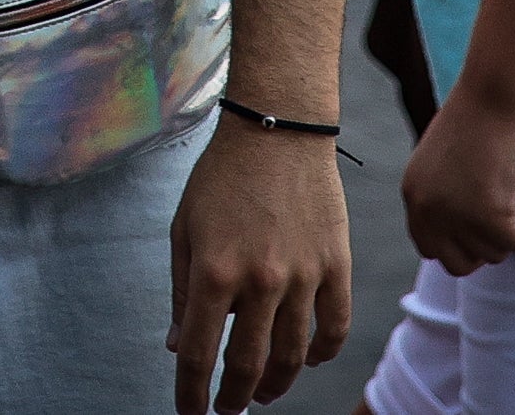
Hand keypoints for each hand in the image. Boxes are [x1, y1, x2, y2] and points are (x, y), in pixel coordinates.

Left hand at [170, 117, 352, 414]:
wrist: (276, 129)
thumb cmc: (221, 176)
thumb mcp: (183, 229)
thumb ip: (181, 291)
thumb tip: (178, 346)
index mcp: (214, 271)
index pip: (198, 353)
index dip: (191, 392)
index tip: (189, 412)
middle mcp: (259, 280)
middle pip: (247, 364)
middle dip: (233, 397)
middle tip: (227, 408)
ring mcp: (302, 275)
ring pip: (293, 355)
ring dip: (275, 383)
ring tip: (262, 392)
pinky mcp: (336, 265)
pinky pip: (334, 326)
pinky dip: (323, 353)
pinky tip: (310, 361)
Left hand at [401, 85, 514, 274]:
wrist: (496, 93)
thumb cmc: (479, 118)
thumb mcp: (445, 165)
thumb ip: (446, 199)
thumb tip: (464, 234)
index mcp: (414, 194)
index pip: (428, 248)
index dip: (458, 243)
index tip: (478, 225)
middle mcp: (428, 209)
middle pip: (459, 264)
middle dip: (483, 245)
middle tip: (498, 212)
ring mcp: (456, 215)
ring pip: (493, 254)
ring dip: (508, 227)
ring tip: (507, 185)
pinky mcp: (489, 215)